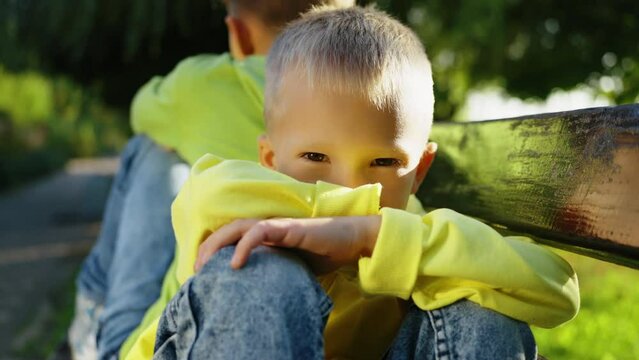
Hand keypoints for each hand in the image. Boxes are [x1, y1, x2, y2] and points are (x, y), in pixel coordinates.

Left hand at [195, 216, 380, 273]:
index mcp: (266, 235)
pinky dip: (243, 245)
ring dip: (217, 245)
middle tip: (195, 271)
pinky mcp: (287, 227)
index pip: (232, 237)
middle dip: (207, 248)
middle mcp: (268, 226)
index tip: (202, 274)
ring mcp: (277, 225)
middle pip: (228, 230)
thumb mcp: (292, 267)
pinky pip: (259, 232)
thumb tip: (259, 295)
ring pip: (238, 227)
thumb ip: (275, 272)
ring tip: (205, 266)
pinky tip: (235, 263)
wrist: (349, 240)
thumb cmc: (323, 253)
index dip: (214, 251)